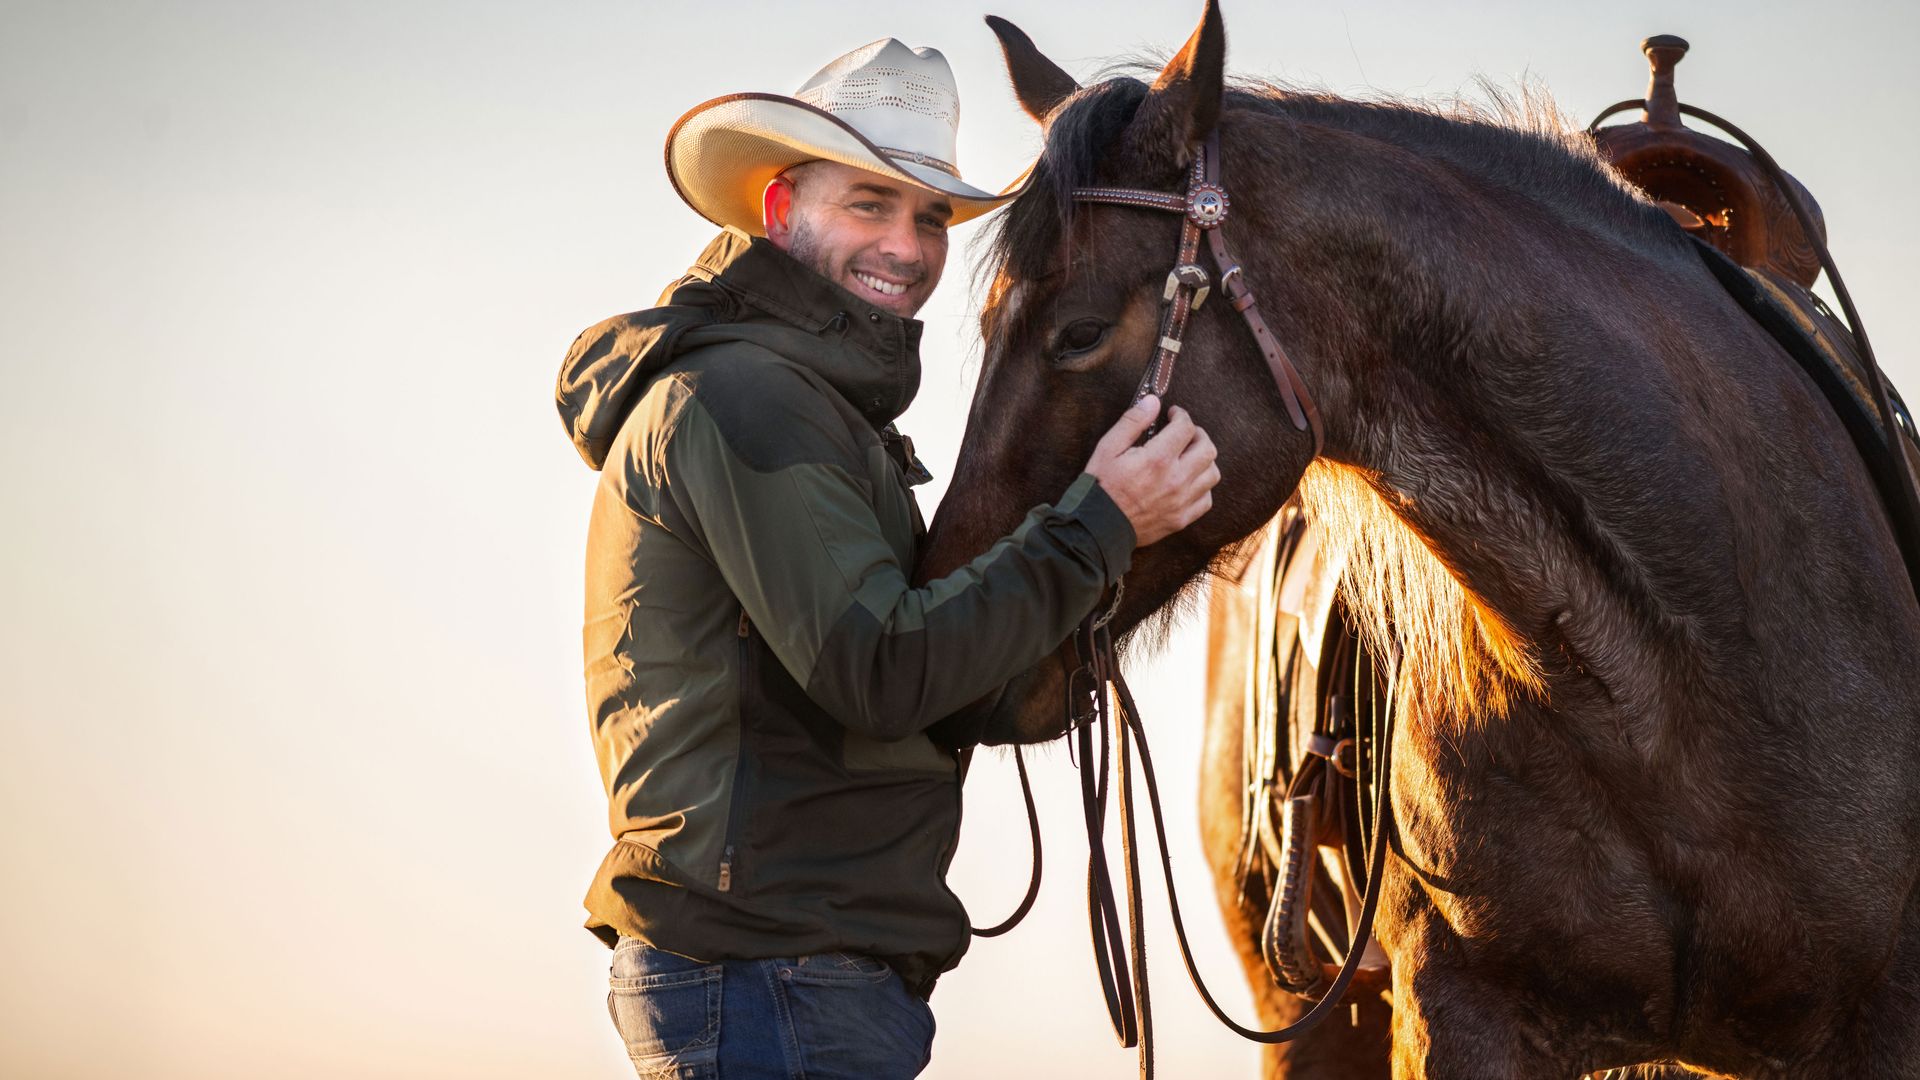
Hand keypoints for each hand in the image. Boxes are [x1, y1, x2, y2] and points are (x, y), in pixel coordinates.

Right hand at [1083, 395, 1219, 546]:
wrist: (1097, 527)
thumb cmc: (1100, 487)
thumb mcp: (1108, 448)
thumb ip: (1132, 422)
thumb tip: (1153, 401)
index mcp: (1157, 459)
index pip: (1186, 427)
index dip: (1181, 415)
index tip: (1173, 415)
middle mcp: (1175, 480)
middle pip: (1208, 449)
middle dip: (1198, 434)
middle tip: (1185, 433)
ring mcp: (1181, 502)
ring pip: (1212, 474)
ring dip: (1204, 460)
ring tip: (1189, 457)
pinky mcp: (1181, 519)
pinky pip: (1206, 499)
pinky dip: (1202, 487)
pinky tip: (1188, 482)